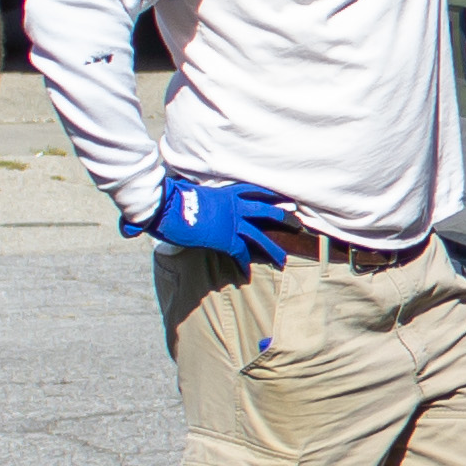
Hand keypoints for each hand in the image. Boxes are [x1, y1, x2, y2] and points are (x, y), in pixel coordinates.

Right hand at [136, 172, 290, 262]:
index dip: (268, 194)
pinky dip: (244, 265)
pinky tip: (246, 274)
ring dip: (273, 249)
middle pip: (267, 210)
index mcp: (226, 193)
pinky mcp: (226, 239)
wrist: (168, 206)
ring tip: (283, 261)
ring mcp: (233, 222)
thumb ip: (195, 194)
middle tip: (298, 224)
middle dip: (284, 217)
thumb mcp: (187, 191)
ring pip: (261, 236)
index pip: (253, 191)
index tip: (281, 197)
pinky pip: (241, 253)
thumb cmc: (171, 197)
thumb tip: (190, 198)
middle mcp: (234, 206)